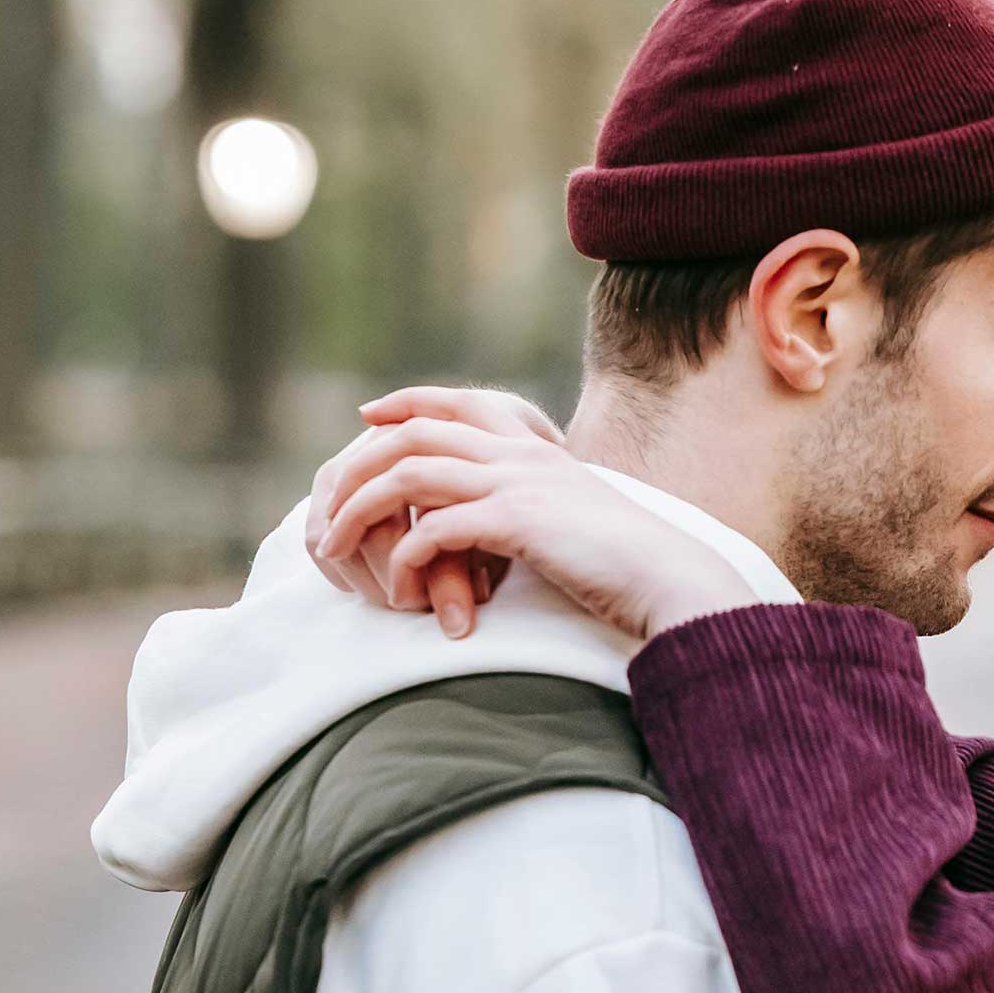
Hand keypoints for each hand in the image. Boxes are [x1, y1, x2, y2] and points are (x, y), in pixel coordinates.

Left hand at [309, 415, 757, 640]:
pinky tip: (402, 590)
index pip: (459, 402)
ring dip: (360, 510)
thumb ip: (539, 502)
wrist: (667, 576)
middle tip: (326, 505)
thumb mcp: (576, 514)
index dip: (407, 402)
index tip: (368, 416)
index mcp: (534, 448)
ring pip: (409, 474)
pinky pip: (435, 529)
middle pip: (414, 433)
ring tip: (335, 547)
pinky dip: (405, 560)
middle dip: (357, 465)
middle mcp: (521, 454)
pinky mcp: (517, 523)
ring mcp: (518, 483)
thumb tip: (508, 515)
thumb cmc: (625, 558)